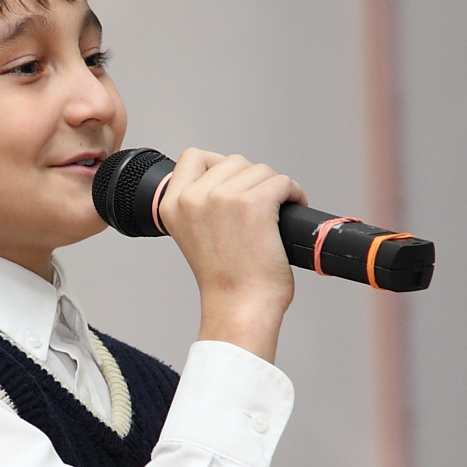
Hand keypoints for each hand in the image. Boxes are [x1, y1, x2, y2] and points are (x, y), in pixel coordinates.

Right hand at [158, 148, 303, 363]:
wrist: (239, 308)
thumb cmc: (224, 282)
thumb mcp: (193, 236)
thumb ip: (198, 206)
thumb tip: (226, 179)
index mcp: (172, 206)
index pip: (193, 157)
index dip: (218, 167)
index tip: (233, 187)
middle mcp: (193, 198)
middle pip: (233, 161)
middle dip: (251, 182)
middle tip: (258, 211)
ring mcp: (222, 198)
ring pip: (260, 170)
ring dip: (273, 189)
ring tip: (274, 216)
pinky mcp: (253, 203)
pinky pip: (282, 181)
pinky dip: (293, 194)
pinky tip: (291, 211)